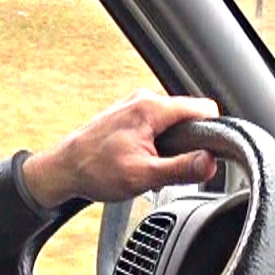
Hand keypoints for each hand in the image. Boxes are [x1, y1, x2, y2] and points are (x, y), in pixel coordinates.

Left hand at [21, 90, 220, 208]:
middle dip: (189, 144)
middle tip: (171, 168)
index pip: (204, 109)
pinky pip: (158, 125)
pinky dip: (158, 143)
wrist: (62, 169)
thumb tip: (211, 162)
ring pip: (173, 122)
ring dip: (171, 146)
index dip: (212, 134)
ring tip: (153, 166)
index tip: (207, 156)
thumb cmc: (95, 171)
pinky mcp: (129, 114)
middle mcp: (144, 98)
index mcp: (152, 107)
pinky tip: (143, 160)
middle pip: (190, 116)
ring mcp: (135, 104)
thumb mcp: (143, 176)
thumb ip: (181, 168)